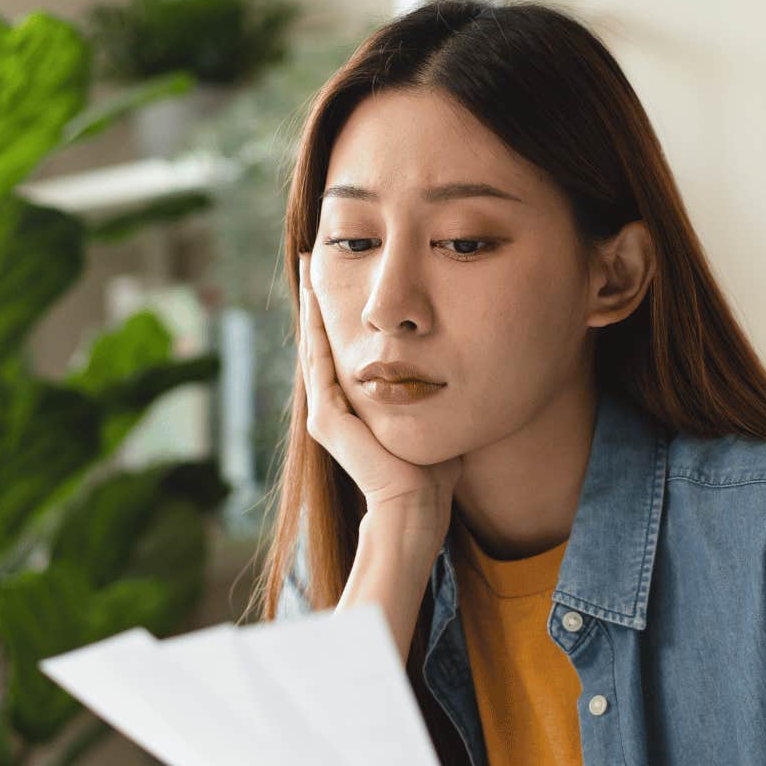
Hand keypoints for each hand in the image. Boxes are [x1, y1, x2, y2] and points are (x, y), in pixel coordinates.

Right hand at [297, 253, 461, 531]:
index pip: (343, 348)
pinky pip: (320, 366)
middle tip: (311, 258)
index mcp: (355, 405)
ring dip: (311, 307)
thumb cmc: (433, 472)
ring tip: (307, 268)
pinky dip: (316, 334)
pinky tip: (316, 304)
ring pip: (315, 347)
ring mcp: (326, 413)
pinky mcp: (327, 420)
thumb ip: (434, 389)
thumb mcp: (432, 413)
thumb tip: (457, 363)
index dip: (340, 313)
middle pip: (321, 340)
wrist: (416, 507)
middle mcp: (333, 406)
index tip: (342, 275)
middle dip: (318, 299)